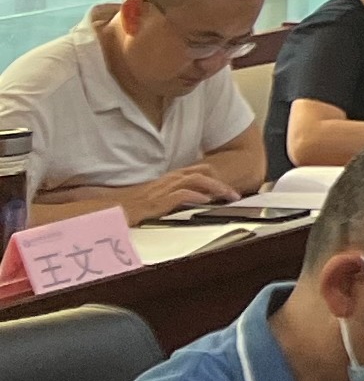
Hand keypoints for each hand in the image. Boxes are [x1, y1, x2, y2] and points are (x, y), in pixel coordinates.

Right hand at [118, 169, 244, 223]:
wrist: (111, 209)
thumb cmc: (131, 205)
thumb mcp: (155, 197)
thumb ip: (171, 195)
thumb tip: (191, 200)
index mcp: (167, 179)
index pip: (195, 171)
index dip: (213, 176)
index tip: (227, 186)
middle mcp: (167, 180)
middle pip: (199, 173)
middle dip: (220, 182)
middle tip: (234, 194)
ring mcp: (162, 190)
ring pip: (194, 180)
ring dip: (214, 187)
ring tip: (228, 196)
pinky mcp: (157, 201)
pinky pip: (180, 195)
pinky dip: (195, 196)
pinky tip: (207, 201)